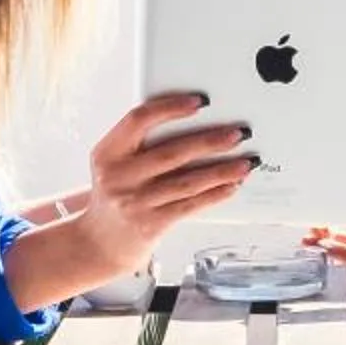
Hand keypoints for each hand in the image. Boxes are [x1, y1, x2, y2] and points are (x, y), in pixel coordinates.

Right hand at [66, 94, 254, 280]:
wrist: (100, 242)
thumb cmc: (115, 194)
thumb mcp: (113, 164)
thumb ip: (140, 142)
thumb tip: (192, 122)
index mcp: (108, 153)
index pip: (138, 120)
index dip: (170, 108)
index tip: (199, 102)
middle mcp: (119, 177)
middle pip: (171, 152)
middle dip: (209, 141)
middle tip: (237, 134)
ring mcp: (136, 203)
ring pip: (187, 182)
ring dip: (221, 171)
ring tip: (245, 161)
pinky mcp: (151, 225)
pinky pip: (190, 206)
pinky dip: (214, 194)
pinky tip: (232, 185)